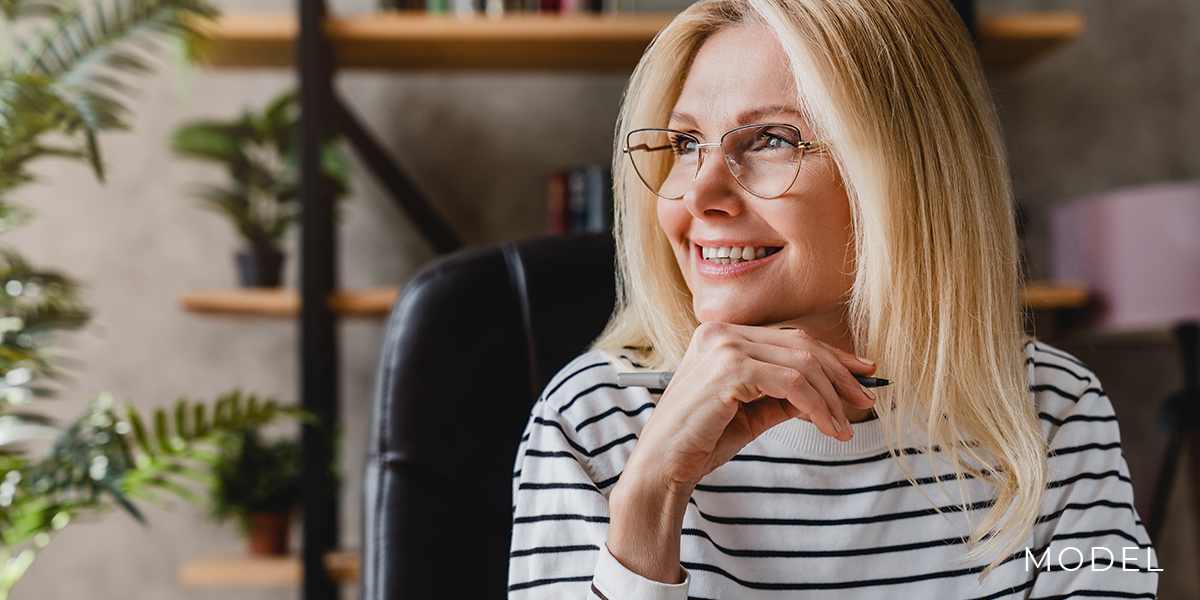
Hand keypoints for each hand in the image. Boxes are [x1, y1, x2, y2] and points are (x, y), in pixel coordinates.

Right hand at [606, 322, 877, 582]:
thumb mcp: (753, 411)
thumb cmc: (702, 440)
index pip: (791, 338)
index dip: (832, 355)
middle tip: (866, 399)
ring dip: (831, 397)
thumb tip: (831, 392)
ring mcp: (724, 347)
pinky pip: (791, 384)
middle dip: (840, 374)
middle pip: (801, 345)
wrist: (664, 465)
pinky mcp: (729, 370)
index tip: (862, 373)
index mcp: (723, 335)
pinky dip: (816, 406)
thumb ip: (786, 396)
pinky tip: (827, 427)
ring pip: (801, 364)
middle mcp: (722, 332)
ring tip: (844, 426)